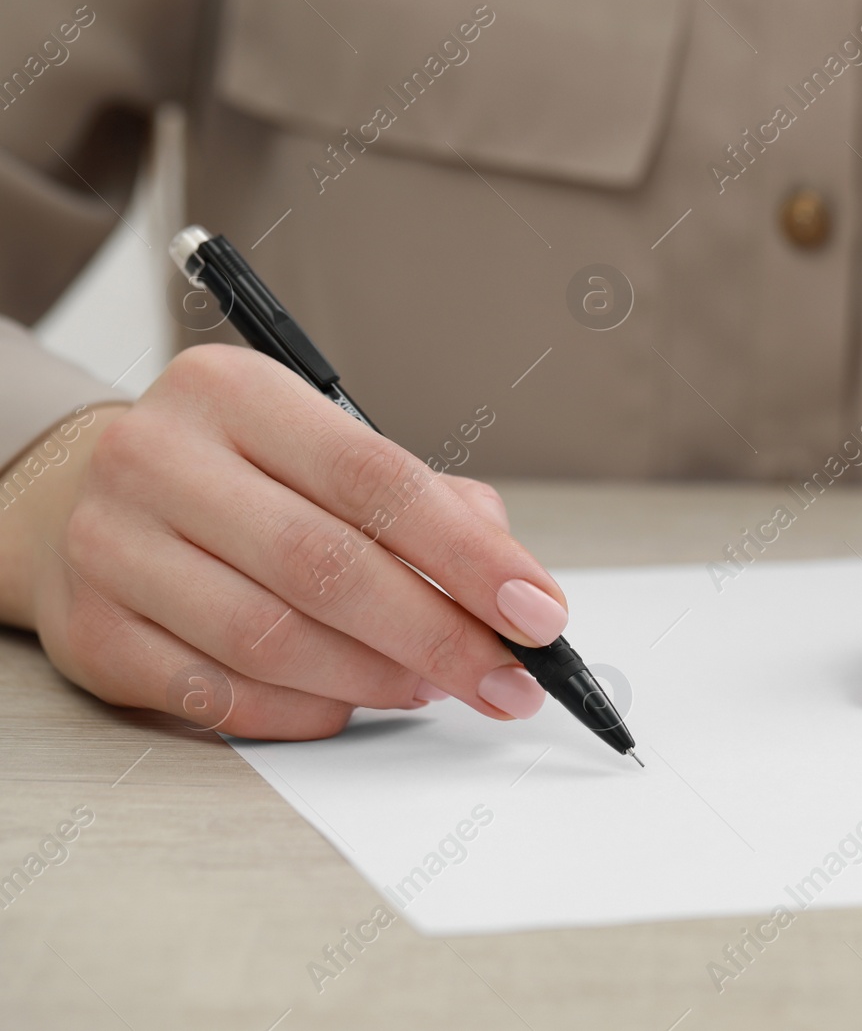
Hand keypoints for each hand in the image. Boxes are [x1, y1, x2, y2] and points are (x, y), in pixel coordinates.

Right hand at [0, 345, 568, 737]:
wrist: (78, 503)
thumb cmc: (237, 479)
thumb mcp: (322, 450)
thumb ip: (424, 501)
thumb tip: (511, 584)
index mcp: (233, 392)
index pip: (375, 478)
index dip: (469, 554)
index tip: (540, 612)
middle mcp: (160, 459)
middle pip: (327, 567)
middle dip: (440, 635)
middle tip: (508, 678)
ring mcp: (113, 548)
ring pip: (272, 641)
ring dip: (378, 679)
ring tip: (434, 685)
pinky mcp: (91, 635)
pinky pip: (220, 697)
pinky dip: (305, 712)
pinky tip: (351, 702)